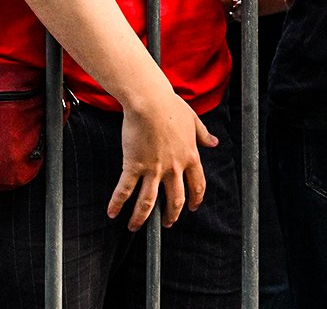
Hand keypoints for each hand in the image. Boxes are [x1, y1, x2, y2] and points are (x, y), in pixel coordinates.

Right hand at [109, 88, 216, 230]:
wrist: (149, 100)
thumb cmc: (170, 105)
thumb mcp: (193, 119)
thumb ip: (203, 134)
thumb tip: (214, 142)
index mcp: (190, 157)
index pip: (197, 185)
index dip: (196, 199)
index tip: (193, 207)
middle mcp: (173, 168)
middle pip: (175, 199)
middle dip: (171, 215)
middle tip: (167, 223)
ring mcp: (153, 169)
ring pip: (149, 202)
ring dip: (142, 217)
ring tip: (135, 226)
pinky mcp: (134, 165)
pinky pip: (125, 189)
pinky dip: (117, 203)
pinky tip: (112, 212)